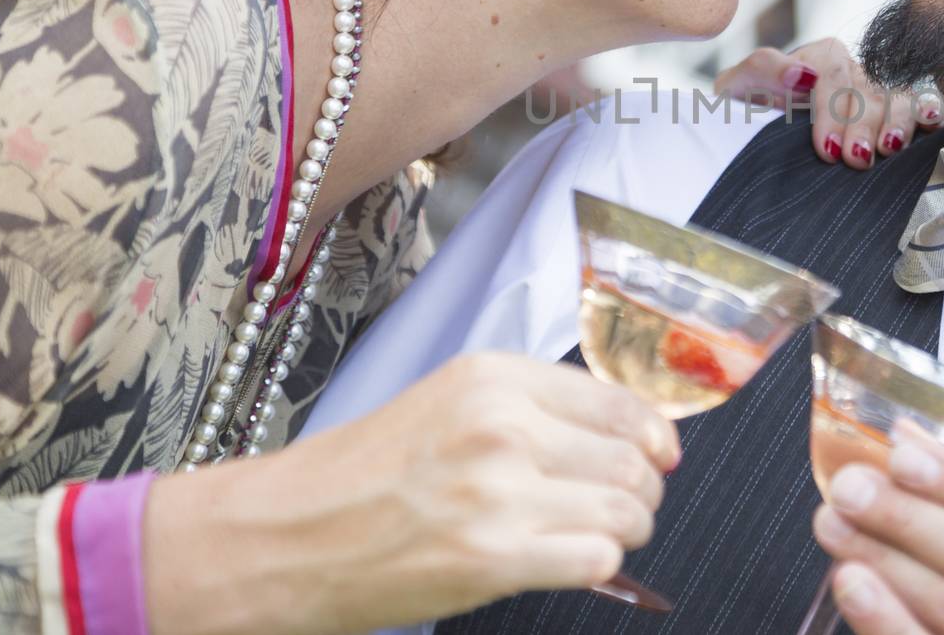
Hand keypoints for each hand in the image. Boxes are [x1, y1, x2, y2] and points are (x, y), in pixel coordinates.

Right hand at [145, 353, 679, 634]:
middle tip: (625, 502)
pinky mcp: (493, 558)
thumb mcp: (446, 404)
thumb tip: (621, 431)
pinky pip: (596, 559)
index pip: (618, 401)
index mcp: (492, 378)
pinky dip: (599, 565)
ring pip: (624, 510)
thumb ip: (529, 408)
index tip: (660, 452)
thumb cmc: (358, 475)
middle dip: (641, 488)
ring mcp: (500, 493)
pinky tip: (573, 560)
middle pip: (631, 458)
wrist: (282, 537)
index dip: (653, 434)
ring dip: (626, 528)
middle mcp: (502, 426)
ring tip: (601, 534)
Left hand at [713, 38, 943, 169]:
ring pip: (899, 99)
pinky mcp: (896, 116)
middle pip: (870, 91)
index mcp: (824, 56)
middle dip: (864, 126)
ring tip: (891, 148)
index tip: (825, 148)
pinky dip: (930, 115)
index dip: (833, 112)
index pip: (835, 76)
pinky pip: (920, 108)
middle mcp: (858, 70)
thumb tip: (801, 75)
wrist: (758, 129)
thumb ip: (765, 70)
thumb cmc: (749, 106)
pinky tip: (932, 124)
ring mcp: (880, 93)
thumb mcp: (739, 85)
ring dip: (898, 123)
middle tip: (856, 160)